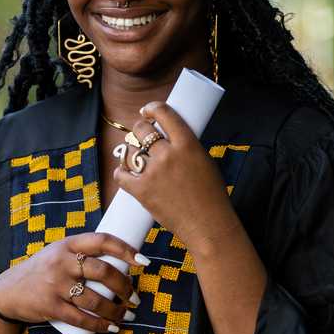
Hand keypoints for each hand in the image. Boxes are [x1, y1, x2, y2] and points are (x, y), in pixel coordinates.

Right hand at [0, 232, 145, 332]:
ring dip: (117, 310)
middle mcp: (62, 262)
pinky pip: (81, 319)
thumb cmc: (42, 271)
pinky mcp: (51, 307)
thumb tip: (121, 261)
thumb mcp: (57, 253)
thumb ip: (82, 254)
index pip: (102, 241)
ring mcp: (56, 285)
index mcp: (67, 244)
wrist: (8, 291)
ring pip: (96, 300)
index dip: (126, 249)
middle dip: (125, 286)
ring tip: (127, 314)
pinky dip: (100, 325)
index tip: (143, 261)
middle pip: (104, 272)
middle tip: (134, 297)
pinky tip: (111, 327)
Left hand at [112, 101, 229, 251]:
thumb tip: (169, 137)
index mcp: (187, 144)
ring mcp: (153, 173)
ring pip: (131, 150)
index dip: (152, 108)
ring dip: (132, 151)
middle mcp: (168, 155)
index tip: (148, 111)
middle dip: (140, 128)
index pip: (164, 113)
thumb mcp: (205, 161)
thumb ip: (187, 147)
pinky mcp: (142, 191)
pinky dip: (122, 172)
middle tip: (141, 133)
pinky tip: (125, 171)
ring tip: (136, 156)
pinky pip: (122, 174)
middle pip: (142, 129)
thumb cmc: (212, 195)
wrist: (208, 225)